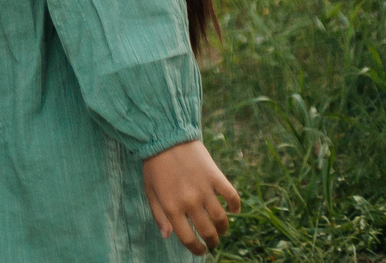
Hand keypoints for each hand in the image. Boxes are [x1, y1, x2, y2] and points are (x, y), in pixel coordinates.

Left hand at [142, 140, 238, 254]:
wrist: (165, 136)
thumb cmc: (154, 165)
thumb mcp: (150, 190)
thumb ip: (159, 215)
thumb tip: (167, 236)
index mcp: (171, 206)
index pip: (188, 238)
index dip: (197, 249)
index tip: (201, 250)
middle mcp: (189, 201)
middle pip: (208, 231)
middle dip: (212, 241)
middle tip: (213, 241)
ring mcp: (204, 189)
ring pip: (221, 219)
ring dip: (223, 228)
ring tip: (221, 229)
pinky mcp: (215, 177)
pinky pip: (232, 197)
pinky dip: (235, 206)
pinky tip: (233, 210)